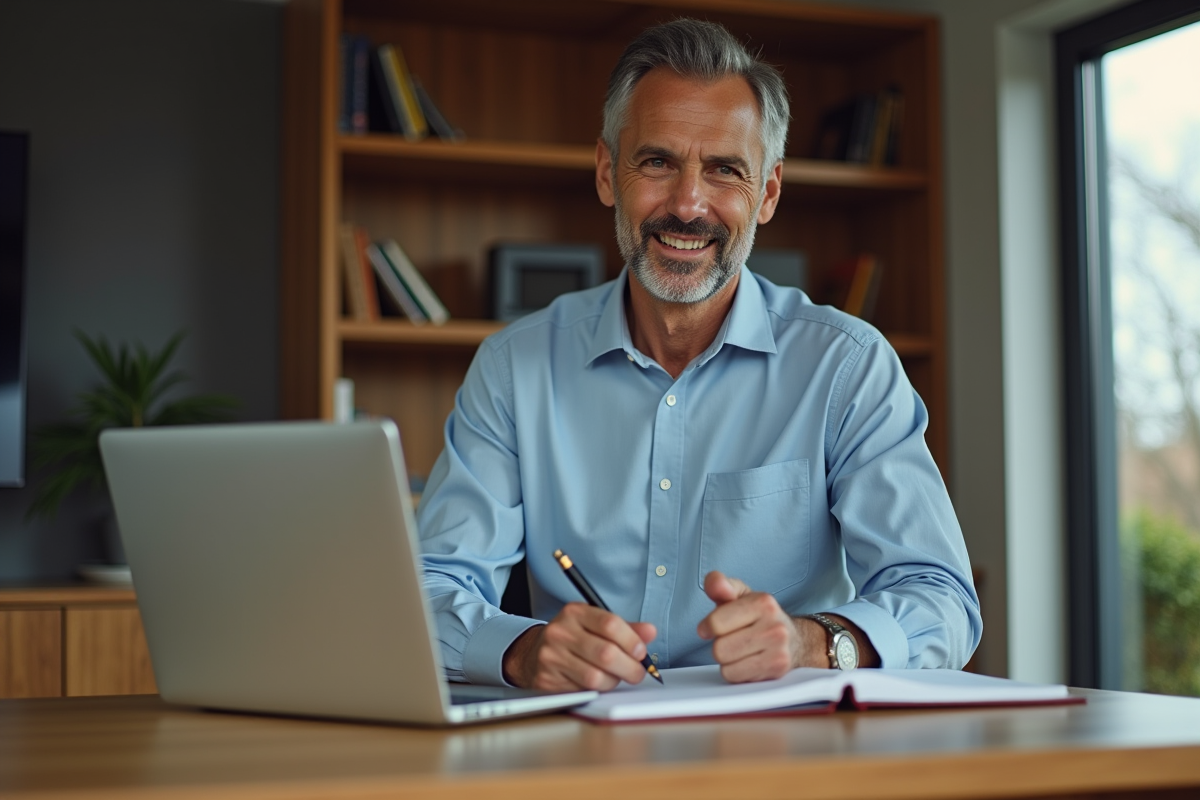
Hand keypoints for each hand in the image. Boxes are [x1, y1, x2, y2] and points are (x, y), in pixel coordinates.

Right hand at [502, 603, 656, 691]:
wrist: (532, 653)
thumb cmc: (572, 639)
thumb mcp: (596, 625)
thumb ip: (625, 629)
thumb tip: (650, 632)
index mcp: (575, 612)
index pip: (610, 624)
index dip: (632, 641)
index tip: (641, 652)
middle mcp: (560, 632)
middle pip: (606, 653)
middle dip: (630, 667)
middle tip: (637, 672)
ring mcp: (551, 656)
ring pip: (596, 677)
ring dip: (613, 681)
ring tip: (615, 677)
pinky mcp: (547, 680)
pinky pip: (582, 691)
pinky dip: (596, 690)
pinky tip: (597, 683)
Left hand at [696, 571, 828, 681]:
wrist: (794, 640)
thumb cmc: (759, 617)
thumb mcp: (739, 595)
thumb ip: (720, 585)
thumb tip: (715, 582)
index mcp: (763, 603)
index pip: (716, 623)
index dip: (708, 627)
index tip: (714, 627)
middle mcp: (775, 626)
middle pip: (719, 649)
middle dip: (720, 645)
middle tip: (733, 639)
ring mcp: (779, 651)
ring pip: (727, 667)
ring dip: (728, 661)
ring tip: (742, 650)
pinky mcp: (777, 670)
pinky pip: (736, 678)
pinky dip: (736, 672)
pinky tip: (748, 661)